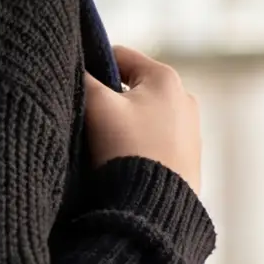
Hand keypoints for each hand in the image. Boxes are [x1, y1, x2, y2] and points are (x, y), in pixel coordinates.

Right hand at [80, 45, 201, 195]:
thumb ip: (83, 78)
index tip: (74, 87)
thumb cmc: (126, 149)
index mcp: (166, 78)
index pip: (118, 55)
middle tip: (86, 120)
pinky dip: (135, 145)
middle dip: (107, 100)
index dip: (90, 66)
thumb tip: (74, 66)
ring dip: (120, 125)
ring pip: (141, 116)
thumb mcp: (97, 106)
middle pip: (130, 87)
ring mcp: (190, 131)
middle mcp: (185, 98)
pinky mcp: (188, 159)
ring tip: (102, 146)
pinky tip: (120, 162)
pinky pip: (152, 140)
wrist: (154, 208)